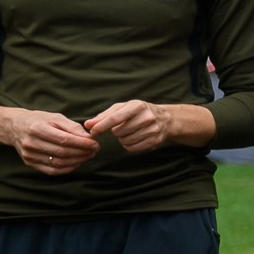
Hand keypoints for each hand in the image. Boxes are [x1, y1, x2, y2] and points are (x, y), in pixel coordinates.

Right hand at [0, 106, 101, 174]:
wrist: (14, 127)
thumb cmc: (38, 120)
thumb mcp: (55, 117)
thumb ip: (72, 127)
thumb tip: (89, 137)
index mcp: (37, 129)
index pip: (64, 140)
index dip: (82, 144)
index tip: (95, 144)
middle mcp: (31, 143)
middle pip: (63, 153)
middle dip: (82, 153)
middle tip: (95, 150)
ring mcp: (29, 155)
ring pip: (59, 163)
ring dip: (78, 161)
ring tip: (88, 155)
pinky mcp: (30, 163)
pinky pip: (52, 171)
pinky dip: (67, 169)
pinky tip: (77, 163)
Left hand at [84, 98, 212, 153]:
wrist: (165, 118)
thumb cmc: (138, 111)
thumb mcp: (123, 108)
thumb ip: (104, 116)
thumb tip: (88, 124)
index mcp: (138, 106)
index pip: (116, 118)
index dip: (102, 125)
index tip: (92, 131)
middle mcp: (147, 117)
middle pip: (119, 132)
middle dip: (116, 132)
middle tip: (122, 128)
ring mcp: (153, 130)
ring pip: (125, 141)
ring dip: (123, 139)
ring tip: (129, 133)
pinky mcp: (155, 141)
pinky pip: (133, 148)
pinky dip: (129, 145)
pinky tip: (134, 139)